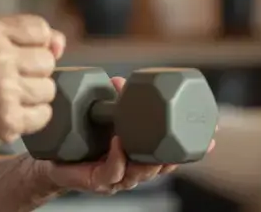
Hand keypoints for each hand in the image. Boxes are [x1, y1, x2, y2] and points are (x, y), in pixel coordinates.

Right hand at [0, 14, 65, 156]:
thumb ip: (19, 36)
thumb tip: (60, 42)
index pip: (40, 29)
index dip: (35, 44)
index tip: (20, 56)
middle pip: (47, 61)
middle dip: (33, 72)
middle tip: (9, 80)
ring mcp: (4, 90)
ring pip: (48, 89)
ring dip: (33, 97)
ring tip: (7, 98)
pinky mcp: (9, 120)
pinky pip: (43, 115)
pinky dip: (31, 118)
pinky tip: (9, 114)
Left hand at [38, 77, 217, 193]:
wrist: (48, 161)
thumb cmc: (79, 141)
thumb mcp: (99, 119)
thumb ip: (111, 102)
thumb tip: (119, 81)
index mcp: (138, 157)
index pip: (171, 156)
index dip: (192, 147)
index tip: (212, 135)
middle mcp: (132, 171)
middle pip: (162, 167)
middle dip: (182, 155)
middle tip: (199, 138)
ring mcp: (116, 178)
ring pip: (141, 173)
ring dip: (151, 157)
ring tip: (156, 139)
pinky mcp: (96, 181)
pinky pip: (111, 172)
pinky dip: (117, 158)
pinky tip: (119, 144)